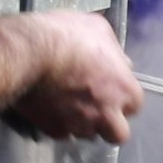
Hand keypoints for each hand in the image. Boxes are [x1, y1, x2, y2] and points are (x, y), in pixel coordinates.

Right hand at [0, 11, 141, 141]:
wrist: (28, 54)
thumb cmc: (67, 36)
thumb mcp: (98, 29)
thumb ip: (113, 50)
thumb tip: (120, 61)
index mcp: (124, 90)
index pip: (134, 105)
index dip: (122, 97)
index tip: (110, 88)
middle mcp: (106, 114)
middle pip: (117, 133)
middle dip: (108, 123)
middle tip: (95, 107)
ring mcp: (80, 125)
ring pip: (87, 134)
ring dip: (83, 123)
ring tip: (69, 105)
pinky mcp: (54, 130)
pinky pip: (62, 133)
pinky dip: (59, 123)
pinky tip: (51, 109)